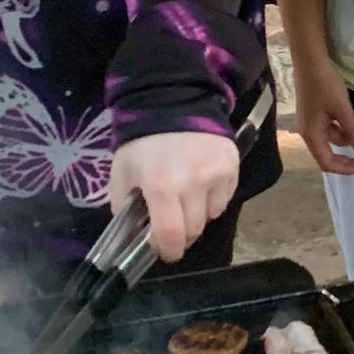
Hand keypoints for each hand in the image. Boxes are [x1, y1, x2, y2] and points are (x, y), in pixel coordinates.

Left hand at [108, 129, 240, 262]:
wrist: (173, 101)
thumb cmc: (142, 140)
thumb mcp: (122, 171)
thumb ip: (124, 203)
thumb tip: (133, 229)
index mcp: (161, 187)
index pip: (171, 235)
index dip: (168, 251)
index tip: (165, 252)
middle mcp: (193, 184)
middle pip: (194, 230)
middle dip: (182, 234)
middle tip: (173, 227)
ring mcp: (216, 174)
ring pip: (212, 215)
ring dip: (199, 215)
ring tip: (188, 200)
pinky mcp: (232, 165)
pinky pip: (225, 197)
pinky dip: (214, 199)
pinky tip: (202, 185)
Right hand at [292, 54, 353, 178]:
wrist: (310, 59)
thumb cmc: (324, 84)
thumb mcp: (342, 108)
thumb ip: (353, 130)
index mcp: (311, 135)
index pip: (328, 163)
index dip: (348, 167)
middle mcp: (310, 132)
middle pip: (332, 150)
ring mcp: (313, 121)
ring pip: (336, 135)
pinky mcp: (317, 111)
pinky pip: (334, 123)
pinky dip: (348, 122)